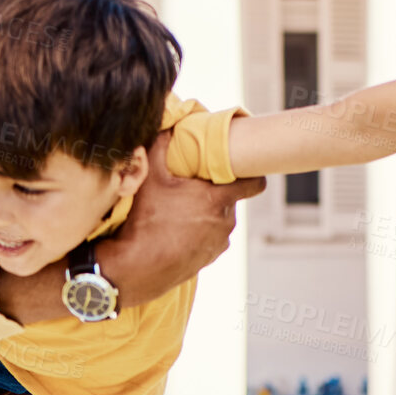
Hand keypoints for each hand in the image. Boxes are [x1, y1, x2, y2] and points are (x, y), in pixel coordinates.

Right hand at [101, 131, 265, 300]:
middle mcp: (225, 221)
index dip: (252, 173)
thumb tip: (166, 126)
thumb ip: (160, 148)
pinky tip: (179, 230)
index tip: (242, 167)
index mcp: (218, 199)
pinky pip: (212, 236)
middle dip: (216, 191)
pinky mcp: (210, 257)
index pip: (255, 184)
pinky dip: (201, 231)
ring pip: (221, 218)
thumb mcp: (150, 178)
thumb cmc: (147, 221)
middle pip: (231, 198)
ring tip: (182, 210)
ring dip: (208, 212)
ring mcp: (219, 241)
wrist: (140, 268)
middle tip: (194, 186)